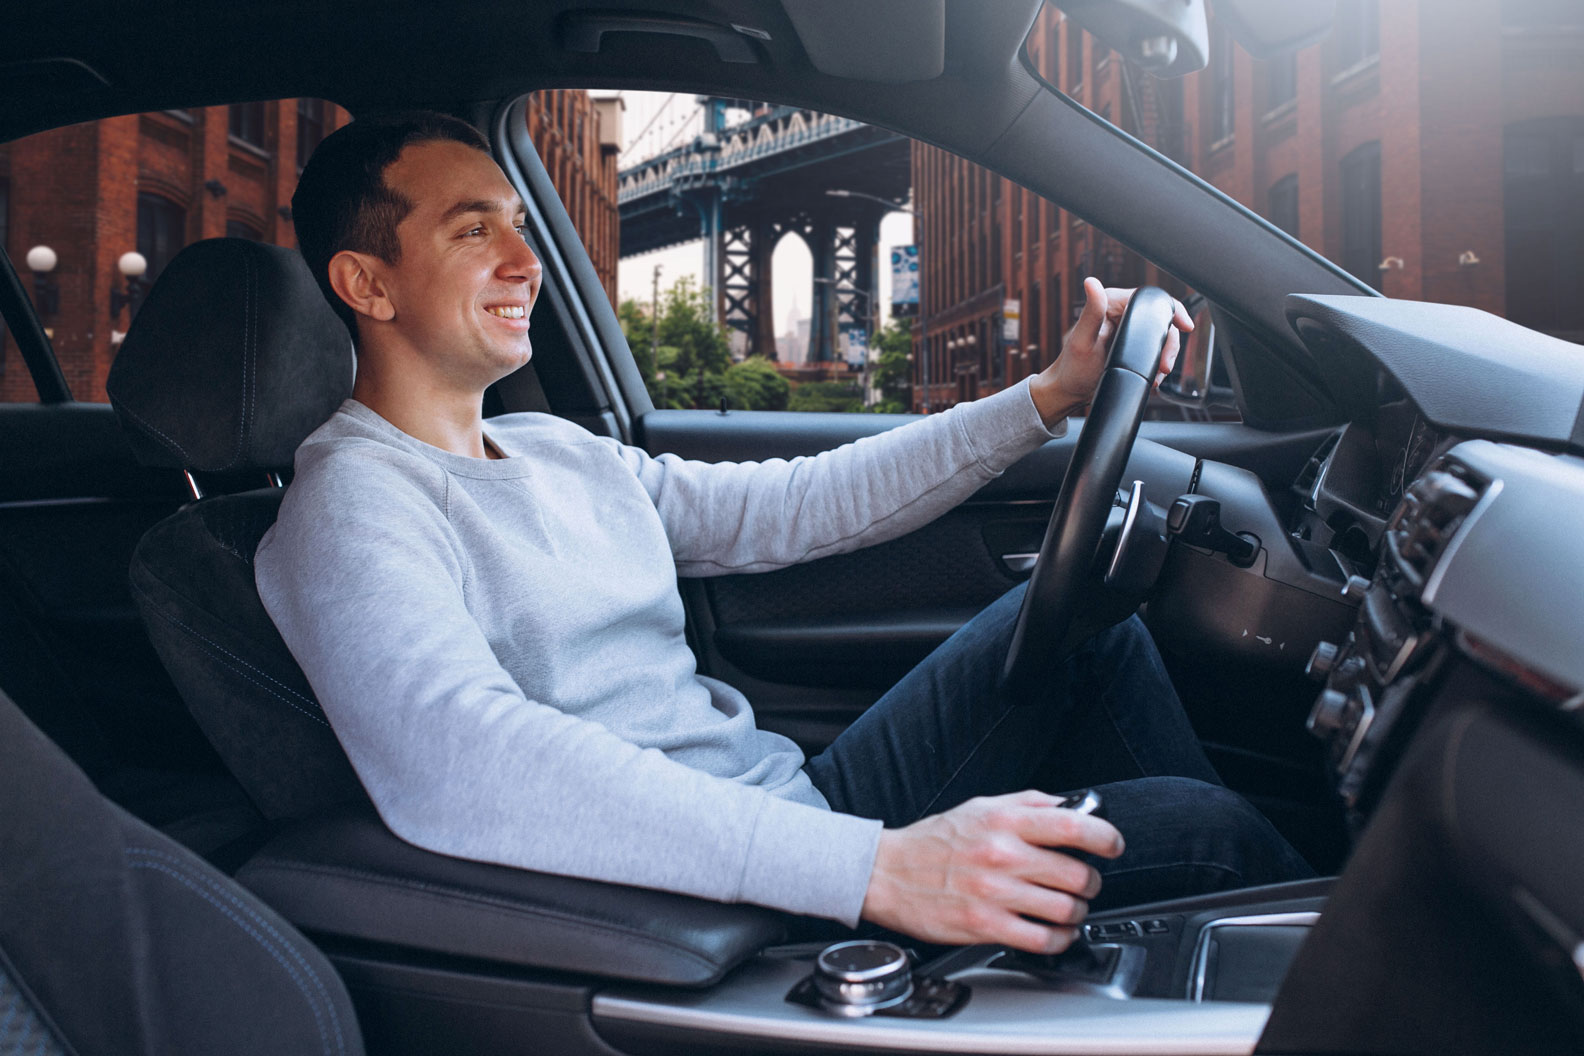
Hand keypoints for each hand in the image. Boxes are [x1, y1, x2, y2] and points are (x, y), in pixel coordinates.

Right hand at [860, 790, 1125, 953]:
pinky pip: (1042, 939)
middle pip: (1077, 874)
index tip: (1112, 845)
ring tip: (1069, 908)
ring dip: (1076, 912)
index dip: (1106, 837)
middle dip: (1091, 882)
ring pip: (1065, 909)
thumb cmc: (933, 842)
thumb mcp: (979, 806)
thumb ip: (1027, 804)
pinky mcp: (985, 926)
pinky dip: (1059, 939)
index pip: (1074, 826)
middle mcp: (1002, 855)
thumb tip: (1070, 806)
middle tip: (1085, 882)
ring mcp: (994, 894)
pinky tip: (1056, 932)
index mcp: (1004, 821)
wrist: (886, 873)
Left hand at [1028, 278, 1191, 426]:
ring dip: (1165, 356)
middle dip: (1169, 343)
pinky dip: (1158, 362)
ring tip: (1157, 374)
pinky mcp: (1131, 345)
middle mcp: (1120, 312)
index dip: (1172, 310)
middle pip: (1160, 320)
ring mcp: (1128, 329)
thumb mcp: (1082, 340)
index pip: (1149, 299)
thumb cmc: (1071, 368)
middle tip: (1164, 365)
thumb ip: (1091, 311)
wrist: (1070, 391)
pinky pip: (1154, 349)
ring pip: (1161, 336)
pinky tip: (1154, 375)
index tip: (1185, 326)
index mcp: (1110, 303)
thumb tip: (1091, 282)